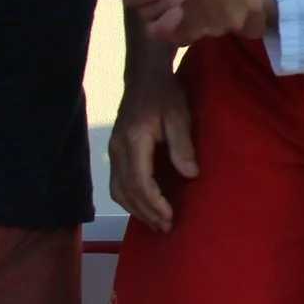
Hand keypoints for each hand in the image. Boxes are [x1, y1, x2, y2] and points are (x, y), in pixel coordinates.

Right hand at [108, 63, 193, 233]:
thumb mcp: (180, 116)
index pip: (139, 182)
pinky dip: (129, 198)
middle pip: (126, 191)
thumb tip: (190, 174)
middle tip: (166, 227)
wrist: (144, 76)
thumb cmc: (165, 94)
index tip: (170, 217)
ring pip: (118, 189)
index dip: (154, 203)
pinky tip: (143, 205)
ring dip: (136, 209)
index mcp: (133, 141)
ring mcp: (113, 150)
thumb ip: (183, 146)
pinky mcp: (115, 150)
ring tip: (155, 222)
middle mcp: (118, 150)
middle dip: (146, 212)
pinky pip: (117, 182)